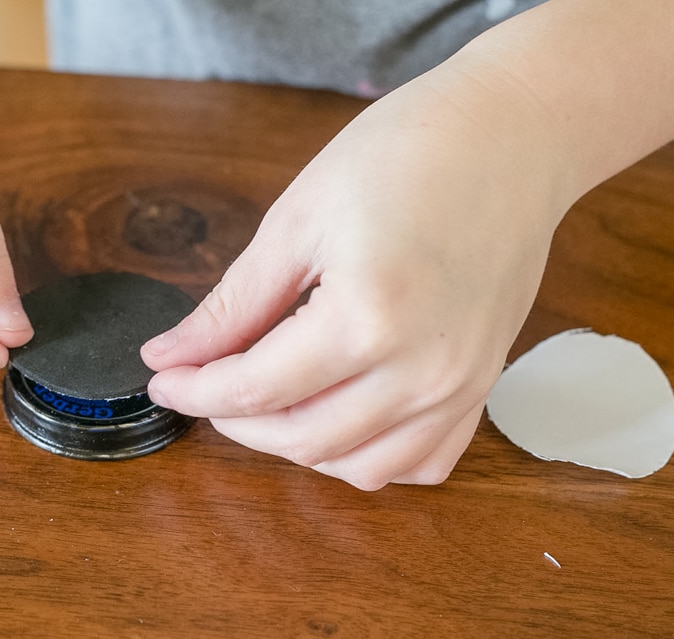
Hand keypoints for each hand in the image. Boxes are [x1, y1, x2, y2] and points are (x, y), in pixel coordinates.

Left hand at [142, 67, 570, 488]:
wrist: (512, 138)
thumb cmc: (408, 154)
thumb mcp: (298, 219)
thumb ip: (234, 304)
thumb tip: (173, 355)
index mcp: (367, 317)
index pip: (256, 388)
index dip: (194, 390)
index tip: (162, 378)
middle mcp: (421, 369)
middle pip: (302, 439)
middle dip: (235, 421)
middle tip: (204, 384)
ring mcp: (460, 386)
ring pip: (359, 466)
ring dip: (297, 446)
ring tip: (266, 402)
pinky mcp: (482, 387)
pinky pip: (420, 461)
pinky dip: (369, 457)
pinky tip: (341, 419)